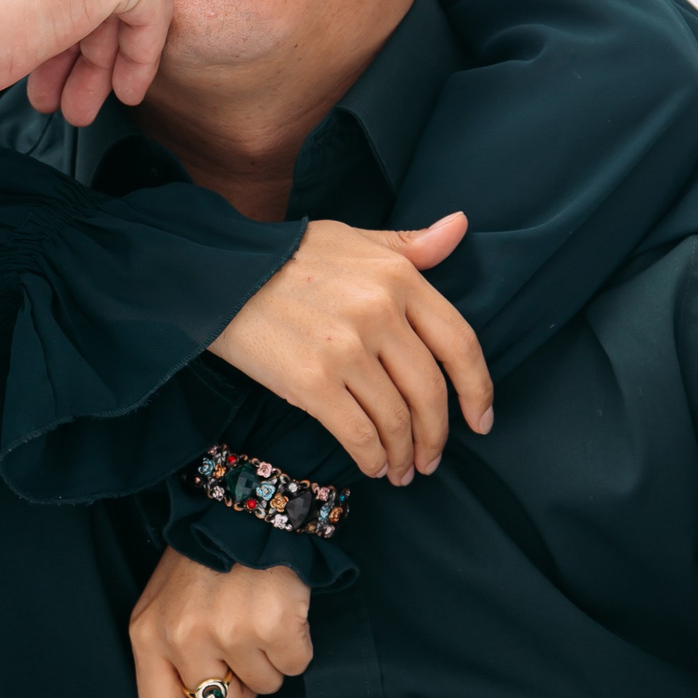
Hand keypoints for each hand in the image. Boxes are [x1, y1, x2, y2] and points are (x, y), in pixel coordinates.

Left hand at [129, 547, 313, 697]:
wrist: (246, 509)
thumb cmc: (205, 559)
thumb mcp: (165, 605)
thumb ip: (172, 656)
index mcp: (148, 637)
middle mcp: (183, 639)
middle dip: (241, 691)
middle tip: (243, 647)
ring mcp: (229, 634)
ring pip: (265, 688)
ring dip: (269, 660)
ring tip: (258, 616)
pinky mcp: (273, 627)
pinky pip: (296, 666)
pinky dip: (295, 644)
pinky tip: (281, 611)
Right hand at [208, 214, 493, 483]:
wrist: (217, 273)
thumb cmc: (287, 256)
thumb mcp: (353, 239)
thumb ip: (409, 244)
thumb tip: (459, 227)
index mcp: (398, 277)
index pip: (460, 343)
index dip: (478, 389)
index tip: (480, 420)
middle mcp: (380, 311)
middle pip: (429, 391)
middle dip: (436, 435)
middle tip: (431, 459)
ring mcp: (346, 348)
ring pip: (396, 419)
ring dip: (404, 454)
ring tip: (401, 470)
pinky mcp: (311, 381)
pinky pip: (359, 433)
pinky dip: (372, 458)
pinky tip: (372, 466)